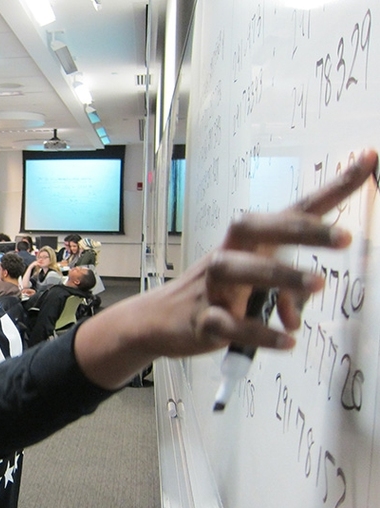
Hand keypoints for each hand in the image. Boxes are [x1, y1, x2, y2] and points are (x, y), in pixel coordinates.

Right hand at [173, 149, 375, 355]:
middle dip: (300, 230)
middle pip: (258, 229)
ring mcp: (212, 287)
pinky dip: (259, 333)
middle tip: (343, 238)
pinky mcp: (202, 320)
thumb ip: (286, 297)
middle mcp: (229, 255)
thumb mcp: (254, 290)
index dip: (331, 187)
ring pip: (239, 271)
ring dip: (279, 276)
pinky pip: (230, 324)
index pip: (293, 210)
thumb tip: (298, 318)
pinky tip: (287, 340)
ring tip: (317, 285)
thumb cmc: (213, 294)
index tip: (368, 159)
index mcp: (248, 242)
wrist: (158, 319)